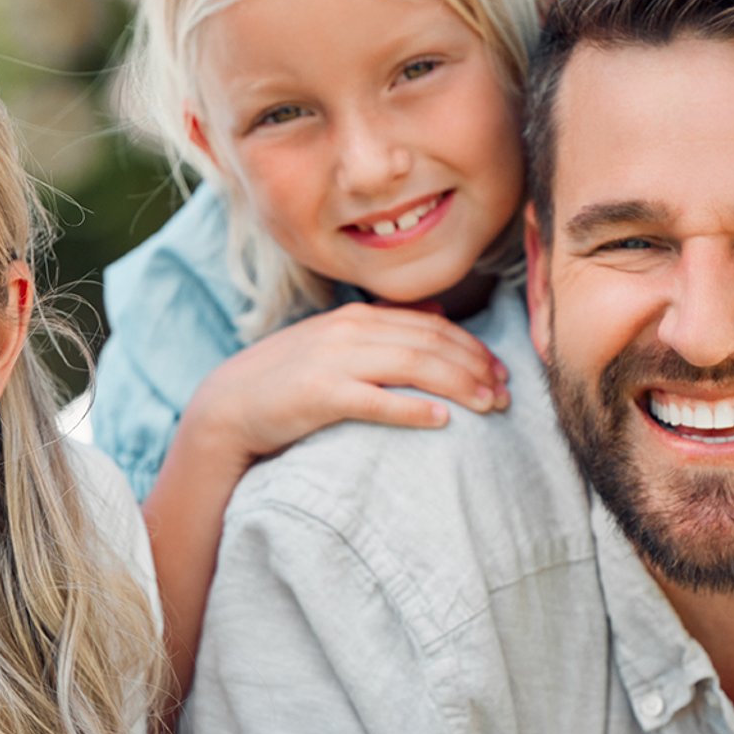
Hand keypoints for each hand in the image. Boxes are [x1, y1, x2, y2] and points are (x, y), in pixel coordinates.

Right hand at [191, 301, 508, 466]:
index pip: (431, 325)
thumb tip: (437, 313)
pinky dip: (412, 408)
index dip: (472, 347)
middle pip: (430, 342)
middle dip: (475, 367)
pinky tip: (441, 420)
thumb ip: (384, 328)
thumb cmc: (285, 382)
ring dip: (458, 385)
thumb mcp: (335, 344)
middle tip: (506, 395)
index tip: (500, 372)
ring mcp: (334, 361)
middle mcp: (349, 331)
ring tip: (489, 407)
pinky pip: (376, 399)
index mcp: (356, 317)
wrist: (226, 407)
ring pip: (414, 365)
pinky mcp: (319, 395)